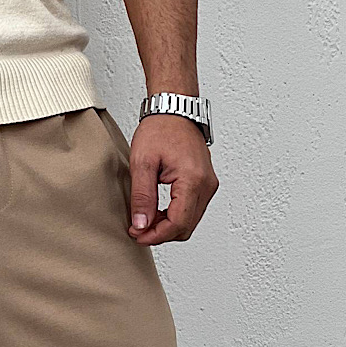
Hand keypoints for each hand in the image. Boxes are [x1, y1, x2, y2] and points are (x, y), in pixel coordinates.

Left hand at [127, 114, 217, 245]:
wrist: (175, 111)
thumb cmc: (160, 129)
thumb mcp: (142, 163)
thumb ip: (142, 197)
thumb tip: (141, 225)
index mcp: (193, 180)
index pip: (178, 224)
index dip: (155, 236)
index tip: (137, 235)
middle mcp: (206, 185)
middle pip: (185, 228)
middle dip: (160, 234)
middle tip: (137, 229)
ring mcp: (208, 185)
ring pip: (189, 222)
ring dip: (167, 227)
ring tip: (144, 219)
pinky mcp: (205, 184)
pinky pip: (191, 211)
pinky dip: (174, 217)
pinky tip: (156, 212)